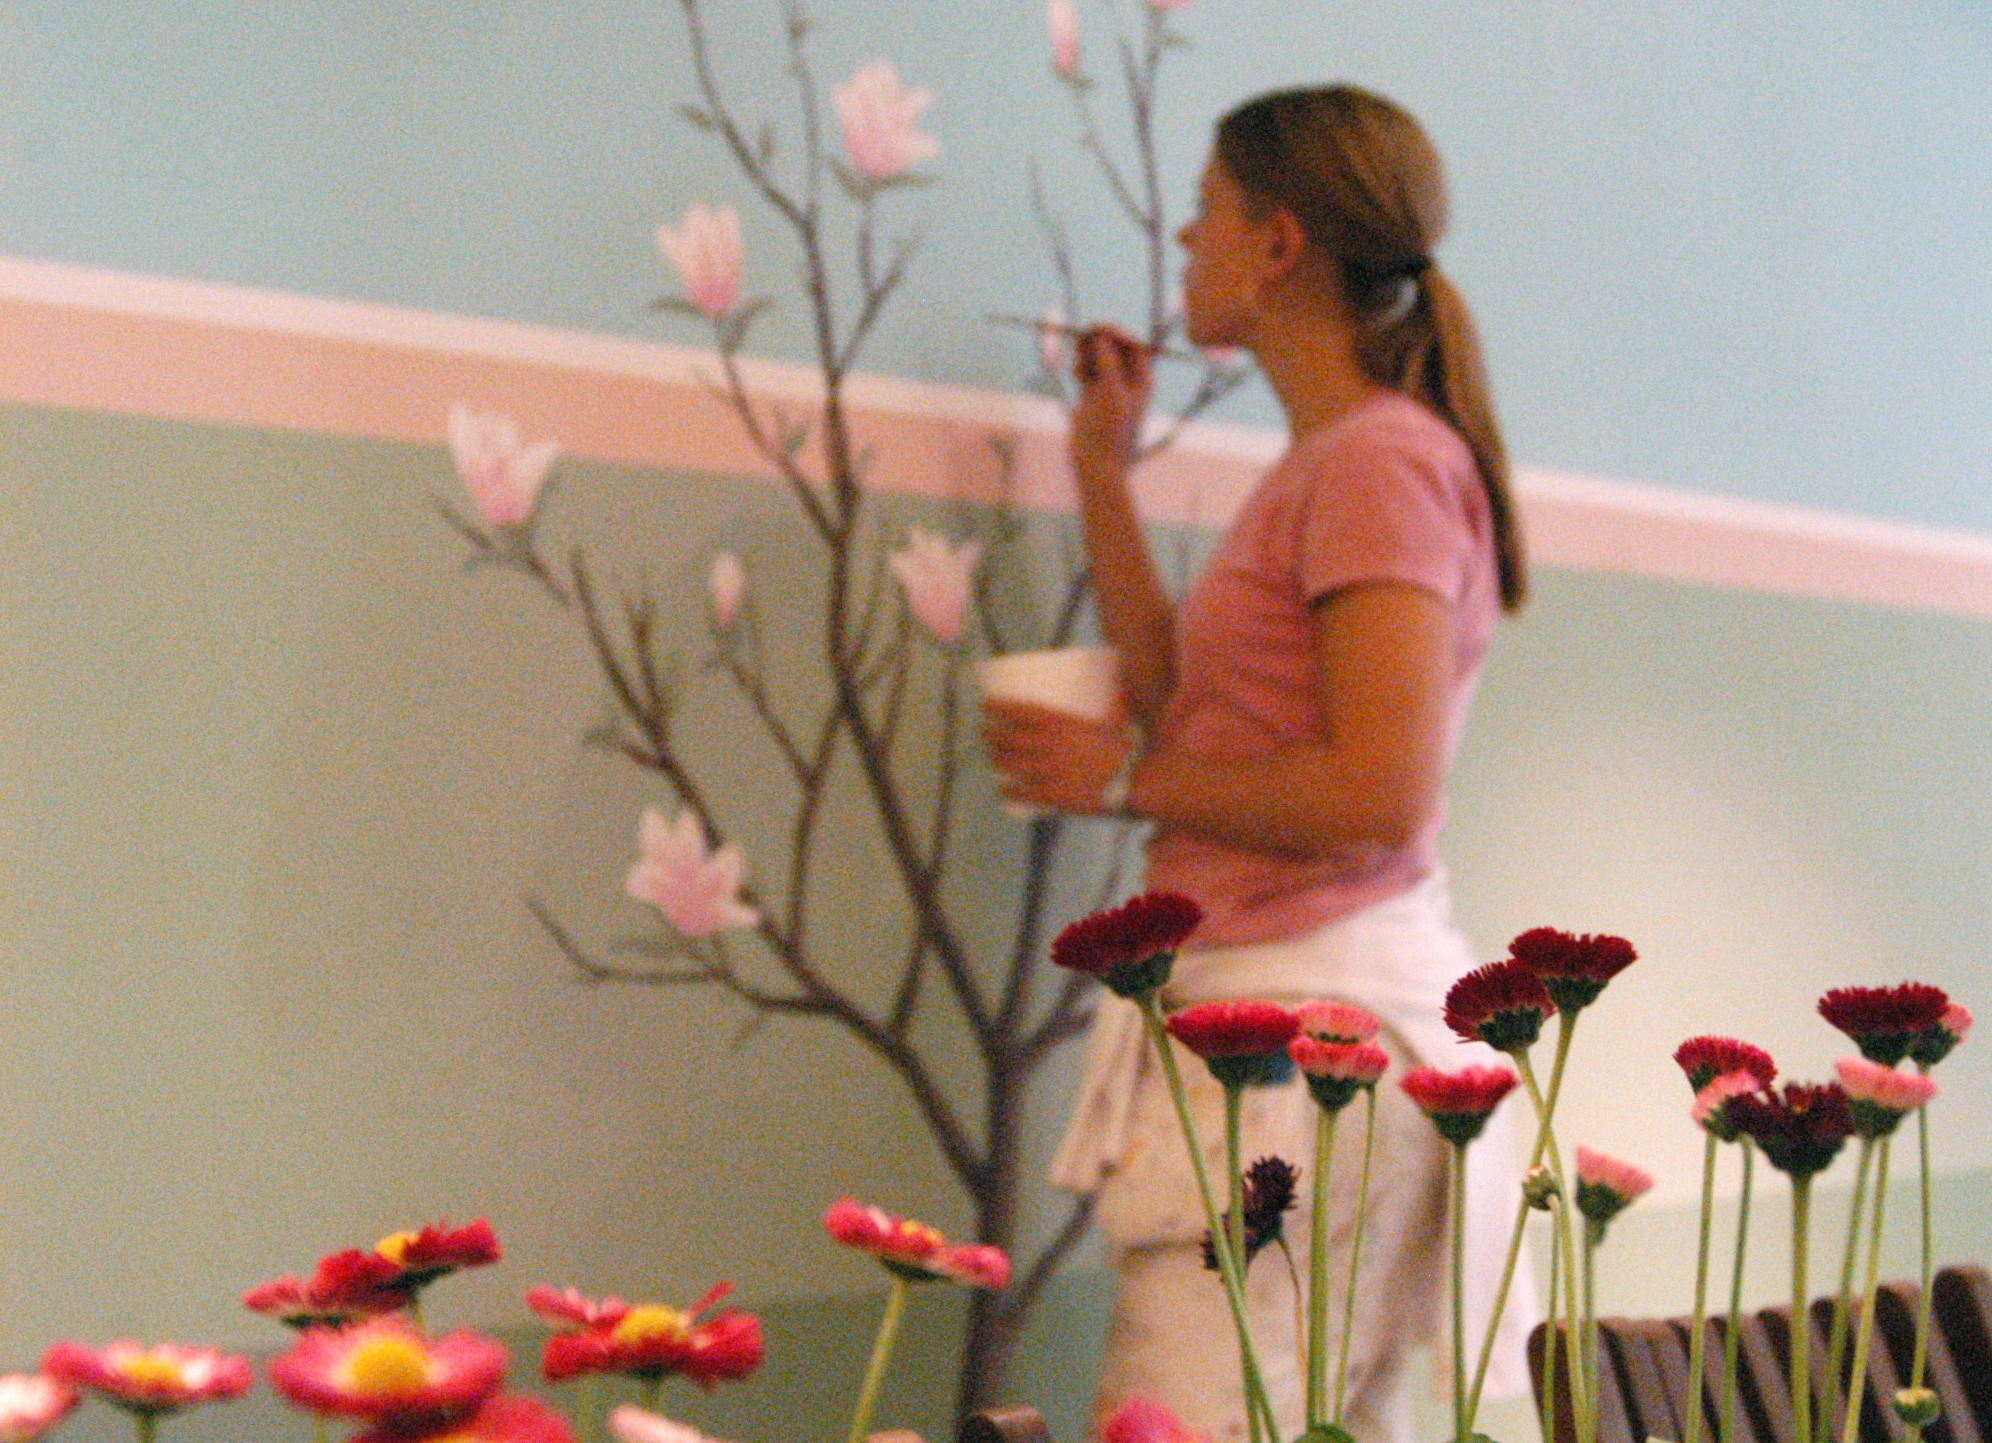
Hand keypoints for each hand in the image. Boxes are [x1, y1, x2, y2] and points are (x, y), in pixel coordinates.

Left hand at [980, 697, 1133, 816]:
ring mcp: (1049, 771)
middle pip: (1008, 737)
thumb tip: (1111, 690)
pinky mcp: (1054, 795)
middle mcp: (1049, 744)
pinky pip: (1022, 792)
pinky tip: (1003, 788)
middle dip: (991, 734)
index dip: (999, 707)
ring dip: (996, 759)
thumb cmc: (1129, 748)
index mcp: (1062, 722)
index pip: (1020, 711)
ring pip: (1010, 764)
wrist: (1138, 779)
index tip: (987, 704)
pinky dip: (1009, 790)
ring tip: (992, 757)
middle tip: (985, 731)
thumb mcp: (1111, 722)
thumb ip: (1101, 712)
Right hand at [1069, 324, 1154, 482]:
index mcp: (1142, 380)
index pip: (1133, 345)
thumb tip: (1102, 334)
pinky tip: (1075, 373)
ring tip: (1079, 363)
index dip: (1116, 332)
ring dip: (1087, 354)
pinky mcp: (1091, 397)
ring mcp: (1109, 389)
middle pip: (1114, 348)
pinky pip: (1087, 372)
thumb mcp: (1111, 391)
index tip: (1097, 327)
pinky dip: (1081, 367)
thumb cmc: (1110, 430)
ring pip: (1098, 359)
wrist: (1096, 465)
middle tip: (1081, 336)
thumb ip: (1108, 360)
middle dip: (1099, 341)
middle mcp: (1128, 382)